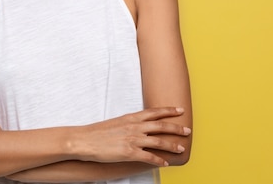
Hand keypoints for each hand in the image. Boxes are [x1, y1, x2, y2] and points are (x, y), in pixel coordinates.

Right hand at [75, 107, 190, 166]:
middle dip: (176, 128)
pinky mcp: (129, 152)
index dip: (169, 111)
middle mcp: (134, 127)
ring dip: (172, 145)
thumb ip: (130, 124)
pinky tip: (165, 163)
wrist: (84, 140)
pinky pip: (149, 157)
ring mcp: (133, 139)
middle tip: (187, 130)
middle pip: (161, 126)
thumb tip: (139, 127)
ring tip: (181, 148)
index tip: (180, 110)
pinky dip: (159, 160)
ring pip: (158, 141)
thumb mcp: (116, 123)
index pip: (154, 112)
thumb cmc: (98, 132)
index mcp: (131, 118)